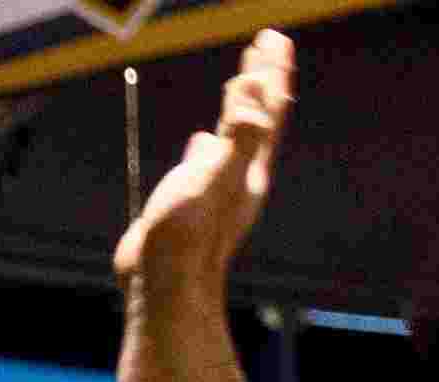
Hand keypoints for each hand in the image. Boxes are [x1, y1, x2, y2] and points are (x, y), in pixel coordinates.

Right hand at [113, 29, 290, 293]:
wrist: (164, 287)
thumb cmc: (188, 238)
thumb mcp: (215, 181)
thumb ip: (238, 139)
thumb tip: (258, 98)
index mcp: (248, 170)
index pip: (267, 111)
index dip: (271, 72)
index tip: (274, 37)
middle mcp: (238, 177)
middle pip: (257, 118)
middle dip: (263, 79)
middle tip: (267, 43)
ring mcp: (215, 189)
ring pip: (231, 137)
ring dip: (235, 107)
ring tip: (239, 85)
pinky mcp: (191, 202)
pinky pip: (205, 161)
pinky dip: (207, 143)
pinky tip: (201, 143)